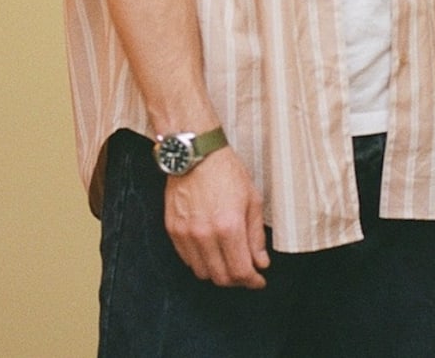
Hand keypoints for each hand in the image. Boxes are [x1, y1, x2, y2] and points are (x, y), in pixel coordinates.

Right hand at [164, 144, 270, 286]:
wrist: (196, 154)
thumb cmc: (226, 172)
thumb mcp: (252, 199)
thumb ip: (256, 236)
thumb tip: (261, 263)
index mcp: (229, 226)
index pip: (240, 271)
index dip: (252, 281)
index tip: (258, 280)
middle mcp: (205, 235)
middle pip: (221, 277)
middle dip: (237, 280)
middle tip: (246, 272)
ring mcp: (186, 234)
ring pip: (202, 272)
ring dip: (218, 272)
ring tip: (228, 260)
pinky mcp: (173, 230)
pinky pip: (187, 260)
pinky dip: (200, 261)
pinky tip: (211, 250)